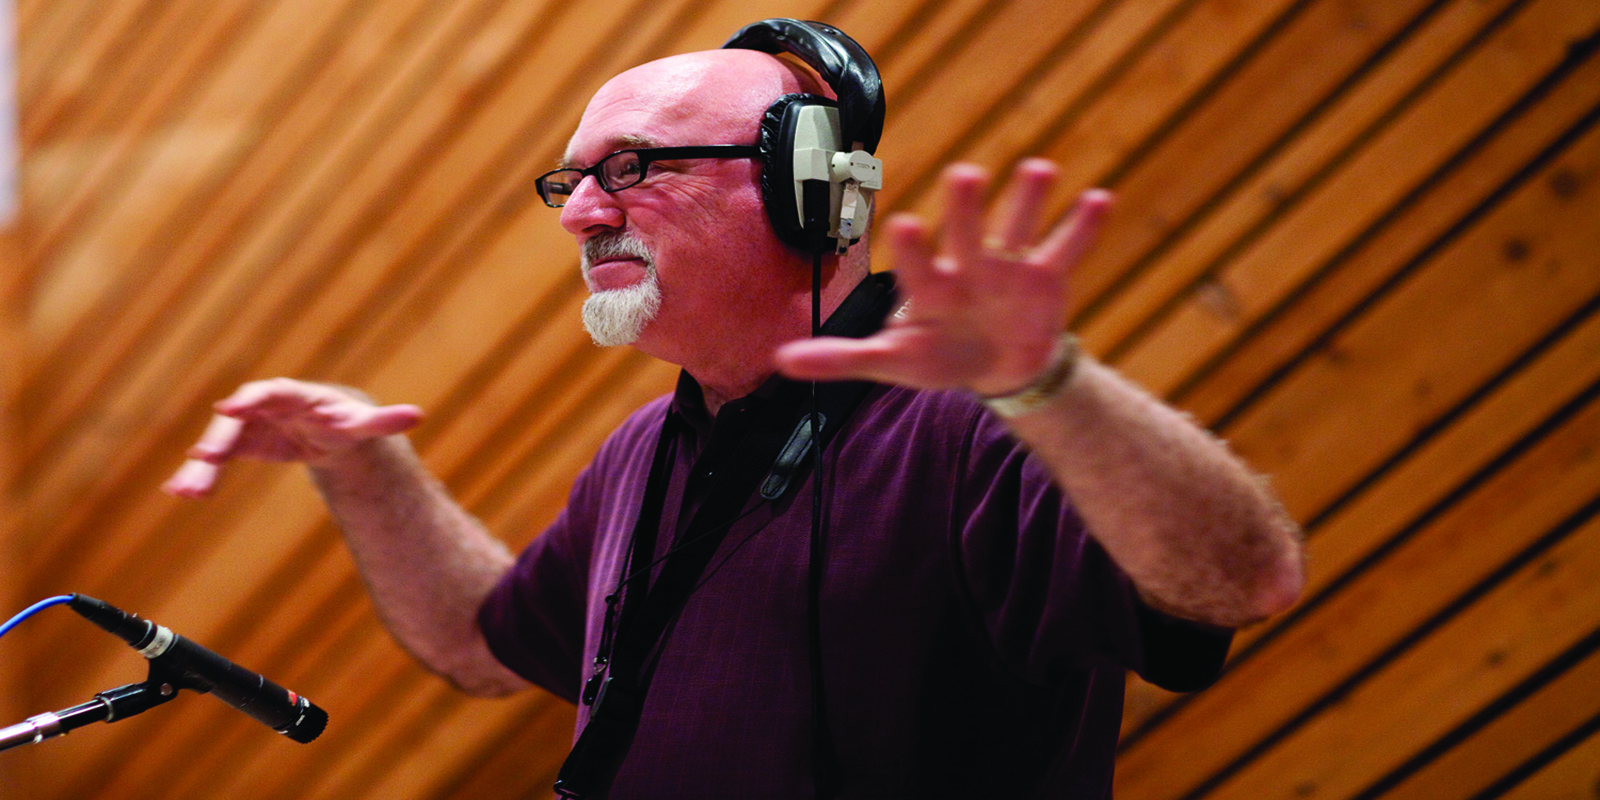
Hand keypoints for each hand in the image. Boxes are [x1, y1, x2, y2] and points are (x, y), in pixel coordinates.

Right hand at [162, 379, 423, 497]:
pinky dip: (200, 474)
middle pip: (236, 419)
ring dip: (203, 465)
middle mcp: (264, 406)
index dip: (249, 399)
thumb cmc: (347, 421)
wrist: (332, 429)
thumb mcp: (364, 424)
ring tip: (186, 492)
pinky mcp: (242, 445)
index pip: (268, 392)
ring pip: (220, 442)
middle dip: (218, 439)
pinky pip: (217, 459)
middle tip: (203, 461)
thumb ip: (385, 421)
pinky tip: (179, 492)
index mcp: (293, 396)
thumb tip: (418, 415)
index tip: (229, 409)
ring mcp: (249, 425)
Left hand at [775, 159, 1109, 395]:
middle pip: (965, 231)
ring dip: (1027, 199)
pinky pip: (1066, 248)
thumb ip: (840, 358)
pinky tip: (1100, 198)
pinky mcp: (1046, 276)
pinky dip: (1083, 226)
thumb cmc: (938, 356)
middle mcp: (966, 266)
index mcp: (929, 287)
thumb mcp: (892, 361)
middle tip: (964, 174)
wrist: (995, 365)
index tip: (904, 223)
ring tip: (1038, 168)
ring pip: (1016, 226)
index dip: (913, 248)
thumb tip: (779, 361)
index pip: (917, 265)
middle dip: (965, 208)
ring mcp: (1008, 267)